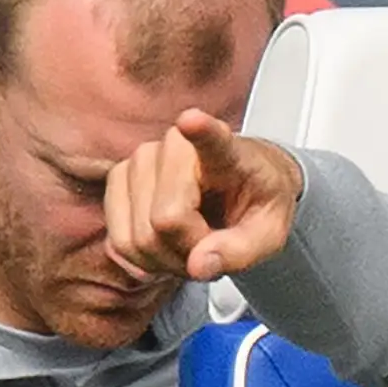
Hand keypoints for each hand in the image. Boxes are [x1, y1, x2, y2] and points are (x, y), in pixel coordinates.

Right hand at [104, 110, 300, 283]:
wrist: (241, 187)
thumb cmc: (256, 203)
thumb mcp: (269, 234)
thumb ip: (240, 252)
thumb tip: (198, 266)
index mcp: (226, 152)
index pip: (212, 139)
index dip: (200, 131)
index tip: (192, 120)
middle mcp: (175, 147)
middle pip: (165, 222)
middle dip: (188, 253)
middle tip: (213, 249)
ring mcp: (140, 159)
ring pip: (136, 237)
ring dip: (165, 260)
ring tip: (193, 247)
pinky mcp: (118, 179)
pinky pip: (118, 242)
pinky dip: (144, 260)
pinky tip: (167, 247)